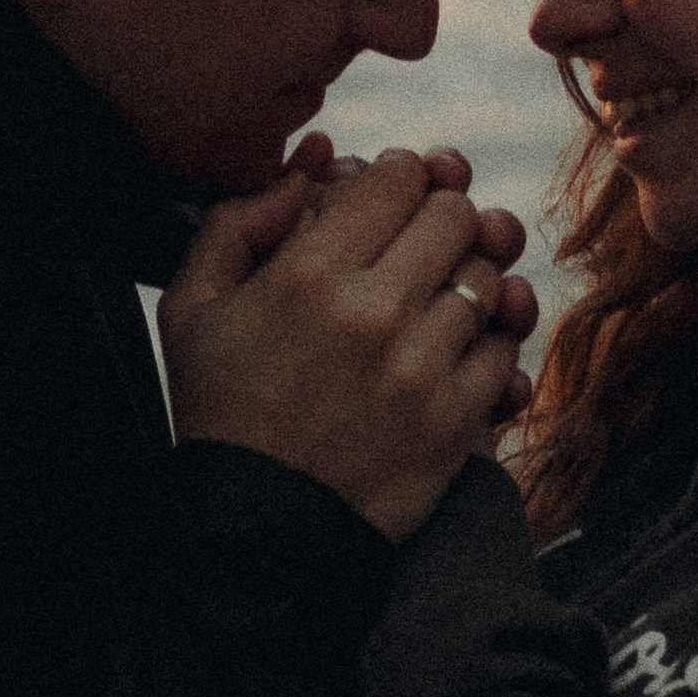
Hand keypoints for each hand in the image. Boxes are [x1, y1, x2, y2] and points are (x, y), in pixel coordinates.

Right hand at [163, 150, 539, 541]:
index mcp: (308, 274)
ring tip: (432, 302)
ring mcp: (422, 367)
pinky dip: (487, 342)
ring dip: (466, 280)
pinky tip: (449, 352)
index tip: (390, 203)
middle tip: (417, 247)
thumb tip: (308, 164)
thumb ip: (238, 220)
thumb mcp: (191, 307)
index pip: (402, 177)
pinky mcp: (456, 419)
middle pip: (457, 215)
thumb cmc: (221, 412)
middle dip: (439, 219)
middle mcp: (373, 312)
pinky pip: (506, 347)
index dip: (401, 178)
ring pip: (490, 277)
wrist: (254, 532)